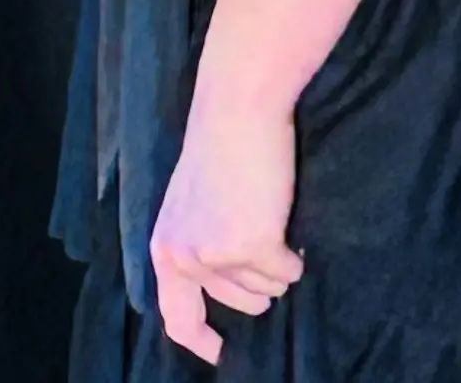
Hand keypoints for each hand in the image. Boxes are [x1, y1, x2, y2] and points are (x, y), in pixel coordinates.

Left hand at [149, 96, 302, 361]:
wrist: (238, 107)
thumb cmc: (220, 145)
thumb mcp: (189, 203)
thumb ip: (196, 242)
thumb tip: (224, 280)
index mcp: (165, 249)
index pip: (176, 317)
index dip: (199, 341)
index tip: (219, 354)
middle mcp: (187, 259)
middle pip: (239, 304)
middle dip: (259, 282)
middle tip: (266, 241)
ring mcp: (220, 255)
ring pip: (268, 289)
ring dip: (278, 263)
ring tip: (272, 216)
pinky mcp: (255, 246)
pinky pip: (288, 271)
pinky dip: (295, 252)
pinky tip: (286, 216)